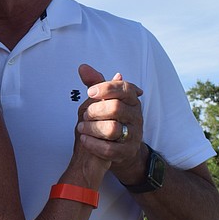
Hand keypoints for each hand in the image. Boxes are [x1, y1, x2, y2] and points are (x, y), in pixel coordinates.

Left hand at [74, 64, 145, 182]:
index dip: (106, 88)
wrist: (119, 147)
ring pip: (112, 129)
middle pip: (116, 108)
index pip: (124, 88)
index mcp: (132, 100)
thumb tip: (83, 67)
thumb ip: (94, 83)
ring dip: (92, 128)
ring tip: (81, 127)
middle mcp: (136, 116)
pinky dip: (93, 144)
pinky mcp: (127, 151)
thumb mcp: (103, 100)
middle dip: (95, 110)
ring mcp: (134, 135)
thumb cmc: (109, 118)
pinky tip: (84, 139)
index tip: (90, 92)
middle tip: (86, 114)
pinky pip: (110, 149)